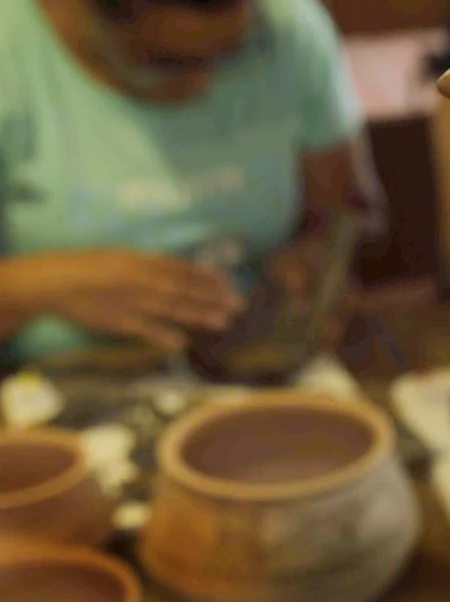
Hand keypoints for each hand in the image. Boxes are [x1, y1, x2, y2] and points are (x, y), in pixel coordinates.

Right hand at [0, 250, 243, 350]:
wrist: (58, 281)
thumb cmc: (95, 267)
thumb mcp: (126, 258)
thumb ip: (154, 265)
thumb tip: (184, 271)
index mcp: (144, 262)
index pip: (183, 269)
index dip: (208, 277)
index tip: (230, 283)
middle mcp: (142, 280)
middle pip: (184, 289)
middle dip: (213, 297)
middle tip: (239, 304)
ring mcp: (131, 301)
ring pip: (170, 309)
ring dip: (198, 315)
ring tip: (223, 321)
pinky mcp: (118, 321)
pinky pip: (144, 330)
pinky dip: (163, 336)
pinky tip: (182, 343)